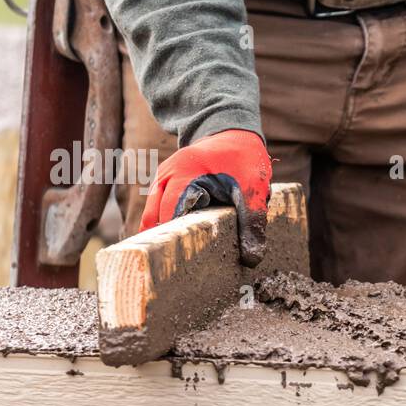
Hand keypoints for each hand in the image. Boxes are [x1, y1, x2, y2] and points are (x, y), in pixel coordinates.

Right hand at [141, 129, 271, 265]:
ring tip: (173, 263)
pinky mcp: (164, 184)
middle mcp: (166, 175)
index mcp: (184, 173)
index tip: (177, 266)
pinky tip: (178, 246)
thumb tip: (251, 258)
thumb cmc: (243, 158)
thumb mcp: (253, 189)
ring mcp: (162, 179)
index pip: (170, 214)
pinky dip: (165, 226)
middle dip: (163, 242)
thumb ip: (253, 222)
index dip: (172, 240)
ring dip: (162, 234)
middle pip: (153, 218)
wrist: (232, 132)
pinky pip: (157, 209)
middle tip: (173, 273)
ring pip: (151, 215)